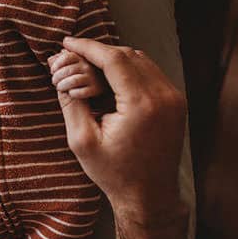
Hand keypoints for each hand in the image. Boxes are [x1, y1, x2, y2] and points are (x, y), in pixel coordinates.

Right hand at [50, 36, 186, 222]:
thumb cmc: (115, 174)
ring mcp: (174, 99)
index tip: (68, 41)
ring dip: (115, 59)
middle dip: (100, 52)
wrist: (150, 196)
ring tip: (90, 67)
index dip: (88, 47)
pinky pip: (151, 74)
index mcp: (141, 104)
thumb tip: (60, 71)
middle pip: (128, 55)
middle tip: (75, 55)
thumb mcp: (82, 141)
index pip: (113, 58)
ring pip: (141, 61)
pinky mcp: (177, 103)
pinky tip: (111, 80)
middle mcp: (164, 96)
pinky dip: (130, 71)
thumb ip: (71, 102)